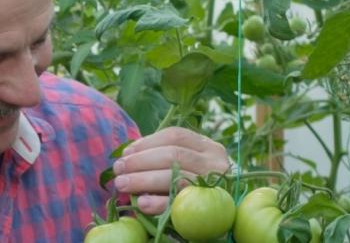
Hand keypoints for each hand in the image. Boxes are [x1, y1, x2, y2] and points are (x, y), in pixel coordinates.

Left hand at [111, 126, 230, 214]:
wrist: (231, 213)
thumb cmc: (202, 185)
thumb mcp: (191, 165)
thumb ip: (166, 157)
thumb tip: (128, 154)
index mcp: (209, 147)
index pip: (175, 136)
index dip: (148, 142)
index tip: (126, 152)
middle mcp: (216, 162)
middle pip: (173, 155)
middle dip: (140, 161)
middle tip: (118, 169)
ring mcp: (214, 185)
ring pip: (175, 176)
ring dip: (143, 180)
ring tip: (122, 184)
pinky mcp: (209, 208)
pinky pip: (180, 202)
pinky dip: (158, 202)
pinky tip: (141, 204)